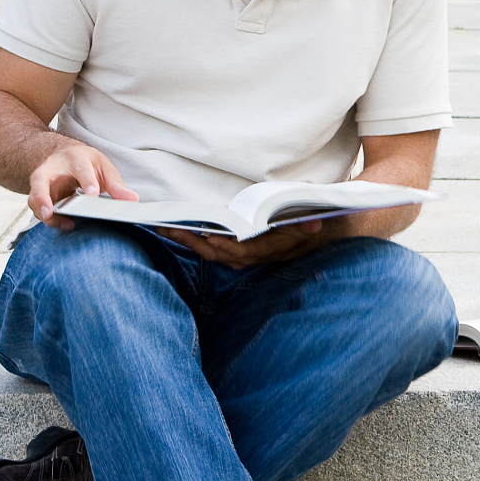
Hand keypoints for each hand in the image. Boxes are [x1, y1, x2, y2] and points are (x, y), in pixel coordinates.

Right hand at [29, 143, 137, 228]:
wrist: (66, 157)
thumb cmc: (87, 163)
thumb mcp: (103, 168)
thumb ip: (116, 184)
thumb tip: (133, 199)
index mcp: (75, 158)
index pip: (80, 168)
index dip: (86, 181)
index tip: (92, 195)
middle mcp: (52, 168)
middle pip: (40, 179)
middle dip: (43, 196)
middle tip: (50, 213)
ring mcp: (41, 182)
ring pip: (34, 197)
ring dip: (42, 211)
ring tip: (58, 223)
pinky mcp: (38, 195)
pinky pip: (38, 208)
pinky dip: (49, 218)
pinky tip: (65, 225)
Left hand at [159, 219, 326, 269]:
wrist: (311, 240)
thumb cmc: (305, 230)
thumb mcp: (310, 226)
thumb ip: (308, 226)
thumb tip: (314, 223)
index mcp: (264, 251)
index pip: (241, 251)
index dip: (224, 245)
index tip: (208, 236)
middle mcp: (249, 257)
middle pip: (216, 253)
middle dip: (192, 241)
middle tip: (168, 227)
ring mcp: (240, 255)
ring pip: (209, 252)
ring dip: (187, 241)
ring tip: (165, 227)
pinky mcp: (234, 251)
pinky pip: (210, 248)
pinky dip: (193, 240)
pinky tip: (178, 230)